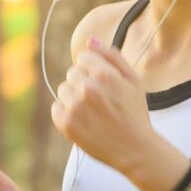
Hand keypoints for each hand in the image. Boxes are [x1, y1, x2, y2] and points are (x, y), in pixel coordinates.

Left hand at [51, 37, 153, 171]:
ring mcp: (74, 107)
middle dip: (84, 83)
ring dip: (74, 97)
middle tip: (100, 101)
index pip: (83, 58)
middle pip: (72, 73)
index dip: (94, 70)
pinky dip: (66, 113)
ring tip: (93, 112)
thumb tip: (90, 40)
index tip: (103, 84)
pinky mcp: (65, 124)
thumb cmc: (134, 113)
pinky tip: (84, 121)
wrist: (134, 149)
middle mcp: (87, 88)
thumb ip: (112, 56)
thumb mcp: (133, 80)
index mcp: (104, 74)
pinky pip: (56, 108)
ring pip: (63, 89)